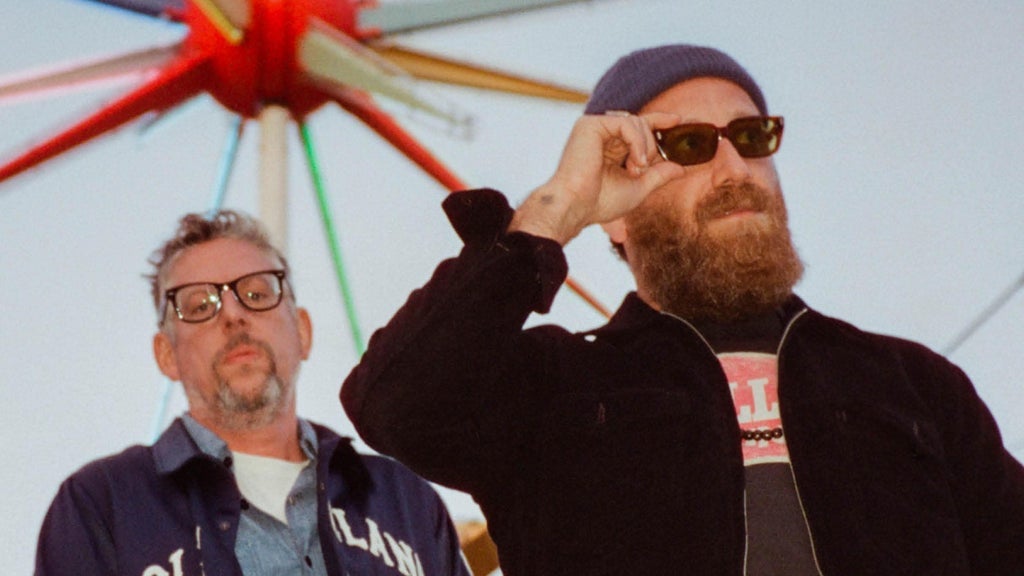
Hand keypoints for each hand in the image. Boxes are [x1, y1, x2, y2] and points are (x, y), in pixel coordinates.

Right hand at [510, 111, 684, 244]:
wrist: (575, 207)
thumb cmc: (600, 202)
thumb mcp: (638, 188)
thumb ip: (658, 175)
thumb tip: (681, 168)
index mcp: (610, 148)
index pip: (638, 128)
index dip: (659, 121)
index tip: (680, 120)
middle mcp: (602, 135)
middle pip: (641, 124)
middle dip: (651, 146)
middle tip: (642, 170)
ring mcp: (595, 128)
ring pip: (636, 121)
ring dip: (645, 147)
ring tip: (636, 169)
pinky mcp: (589, 125)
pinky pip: (626, 123)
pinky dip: (637, 141)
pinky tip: (635, 161)